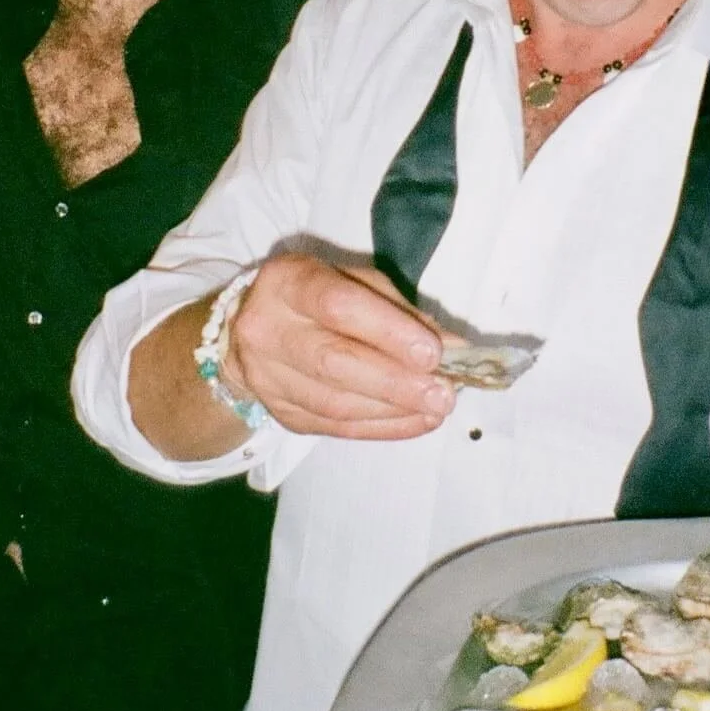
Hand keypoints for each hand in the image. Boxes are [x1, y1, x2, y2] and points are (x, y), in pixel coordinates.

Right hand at [229, 254, 455, 440]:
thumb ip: (401, 311)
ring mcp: (267, 377)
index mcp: (287, 282)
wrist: (256, 331)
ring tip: (436, 408)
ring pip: (334, 403)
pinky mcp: (280, 413)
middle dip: (395, 382)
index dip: (388, 331)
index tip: (432, 353)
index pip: (338, 306)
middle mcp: (267, 329)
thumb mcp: (356, 283)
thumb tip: (453, 348)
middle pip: (333, 362)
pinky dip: (382, 427)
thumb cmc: (318, 298)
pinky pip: (335, 428)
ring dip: (394, 410)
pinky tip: (416, 421)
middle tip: (443, 393)